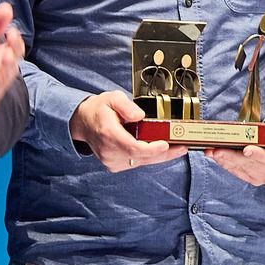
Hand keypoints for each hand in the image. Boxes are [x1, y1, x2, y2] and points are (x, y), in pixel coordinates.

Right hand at [69, 89, 183, 172]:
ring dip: (159, 156)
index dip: (152, 148)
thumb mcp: (112, 98)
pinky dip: (149, 157)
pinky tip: (161, 150)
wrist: (83, 122)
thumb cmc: (99, 110)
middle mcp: (109, 151)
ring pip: (141, 162)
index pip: (133, 147)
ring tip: (177, 148)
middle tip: (182, 147)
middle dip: (164, 153)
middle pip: (141, 157)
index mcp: (108, 133)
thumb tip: (140, 115)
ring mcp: (111, 160)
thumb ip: (126, 106)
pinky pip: (137, 163)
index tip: (166, 144)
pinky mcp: (114, 165)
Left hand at [206, 108, 264, 185]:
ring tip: (212, 152)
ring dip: (226, 161)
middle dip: (234, 157)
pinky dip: (226, 164)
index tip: (247, 150)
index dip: (259, 155)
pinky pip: (238, 172)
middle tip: (218, 150)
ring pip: (243, 169)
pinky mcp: (254, 178)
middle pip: (253, 165)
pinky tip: (216, 157)